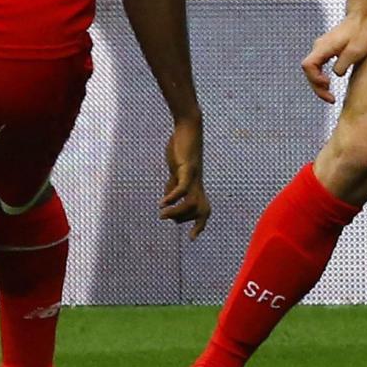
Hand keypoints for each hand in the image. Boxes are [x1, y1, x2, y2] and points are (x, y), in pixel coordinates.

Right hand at [159, 113, 210, 238]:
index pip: (203, 209)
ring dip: (177, 211)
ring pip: (192, 201)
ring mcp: (194, 176)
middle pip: (202, 209)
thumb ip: (173, 186)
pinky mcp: (187, 167)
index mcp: (196, 185)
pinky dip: (173, 196)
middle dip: (188, 220)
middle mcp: (198, 183)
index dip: (199, 224)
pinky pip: (183, 186)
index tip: (192, 238)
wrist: (187, 128)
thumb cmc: (181, 149)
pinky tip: (163, 202)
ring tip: (162, 214)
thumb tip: (167, 202)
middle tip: (169, 220)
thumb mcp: (176, 171)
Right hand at [302, 9, 366, 102]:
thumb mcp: (354, 53)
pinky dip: (322, 75)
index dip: (315, 79)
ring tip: (329, 93)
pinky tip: (329, 81)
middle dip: (317, 86)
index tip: (327, 86)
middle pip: (309, 70)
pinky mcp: (328, 48)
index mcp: (323, 47)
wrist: (363, 17)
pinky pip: (319, 65)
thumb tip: (336, 74)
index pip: (308, 66)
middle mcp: (319, 46)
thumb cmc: (361, 31)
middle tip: (330, 98)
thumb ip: (342, 66)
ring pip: (313, 68)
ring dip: (319, 82)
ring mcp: (322, 47)